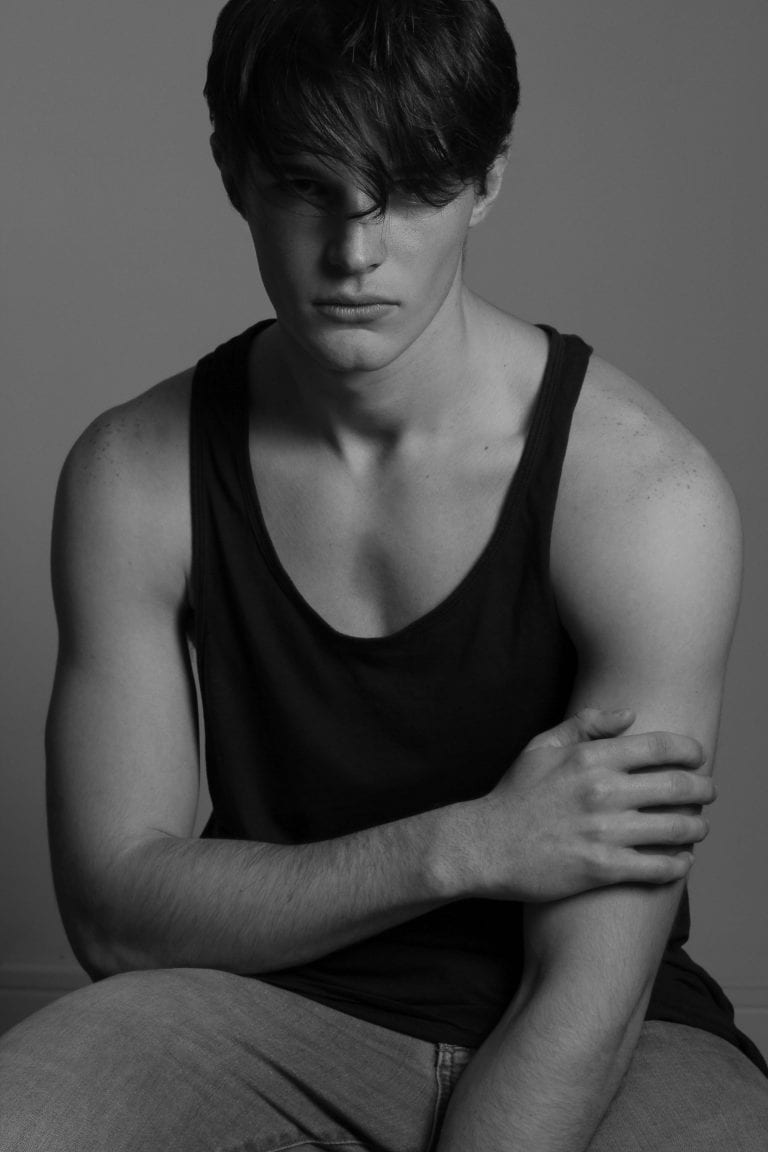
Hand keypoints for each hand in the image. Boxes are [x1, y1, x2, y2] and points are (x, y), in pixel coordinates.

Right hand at [461, 707, 713, 901]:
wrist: (485, 845)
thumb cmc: (515, 795)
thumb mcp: (542, 746)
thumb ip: (586, 725)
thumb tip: (629, 715)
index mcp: (590, 758)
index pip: (659, 747)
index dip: (689, 751)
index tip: (697, 758)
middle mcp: (602, 792)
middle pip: (676, 786)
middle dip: (702, 790)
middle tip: (708, 793)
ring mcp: (603, 832)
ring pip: (675, 828)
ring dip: (696, 828)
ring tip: (698, 828)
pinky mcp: (601, 868)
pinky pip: (657, 867)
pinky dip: (678, 865)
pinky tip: (681, 861)